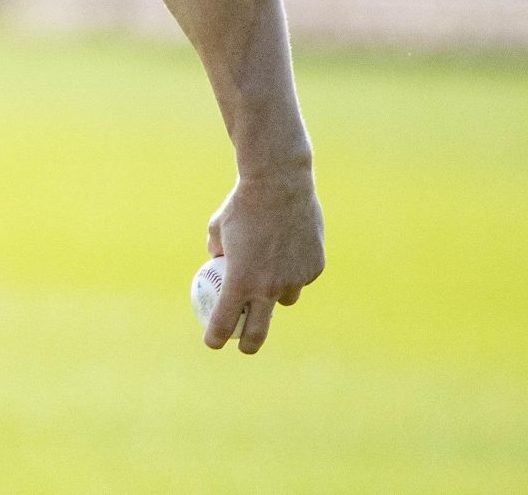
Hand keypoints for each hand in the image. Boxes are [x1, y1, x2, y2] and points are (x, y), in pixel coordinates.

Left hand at [203, 171, 324, 353]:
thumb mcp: (218, 227)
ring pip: (286, 300)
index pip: (224, 321)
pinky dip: (295, 271)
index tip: (212, 342)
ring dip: (277, 297)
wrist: (280, 183)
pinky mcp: (314, 267)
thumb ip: (217, 250)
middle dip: (248, 344)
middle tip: (244, 345)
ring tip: (271, 279)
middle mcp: (269, 286)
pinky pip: (302, 277)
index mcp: (241, 281)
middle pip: (258, 331)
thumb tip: (219, 263)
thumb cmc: (243, 203)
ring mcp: (295, 279)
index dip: (215, 336)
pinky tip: (290, 251)